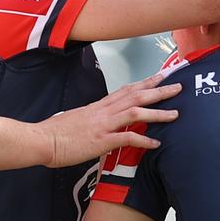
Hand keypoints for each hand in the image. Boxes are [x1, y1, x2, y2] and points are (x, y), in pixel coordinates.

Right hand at [40, 73, 180, 167]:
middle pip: (136, 96)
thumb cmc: (56, 133)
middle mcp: (103, 111)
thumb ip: (94, 120)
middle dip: (159, 90)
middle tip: (178, 86)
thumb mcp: (78, 120)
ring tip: (175, 114)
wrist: (41, 140)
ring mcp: (103, 125)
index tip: (161, 76)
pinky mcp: (100, 141)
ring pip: (136, 113)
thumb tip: (104, 123)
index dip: (146, 82)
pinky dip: (143, 140)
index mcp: (99, 106)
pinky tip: (156, 144)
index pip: (127, 90)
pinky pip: (127, 138)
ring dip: (157, 113)